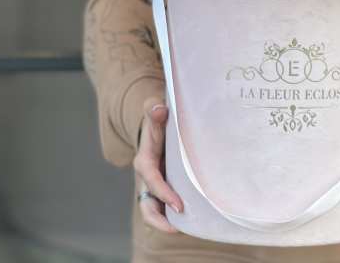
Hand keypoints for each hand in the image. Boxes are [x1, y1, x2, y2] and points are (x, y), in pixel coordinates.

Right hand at [133, 96, 183, 232]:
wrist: (160, 124)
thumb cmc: (159, 119)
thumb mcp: (155, 113)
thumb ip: (154, 110)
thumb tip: (158, 109)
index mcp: (145, 160)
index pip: (152, 180)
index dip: (164, 193)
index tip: (179, 205)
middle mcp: (148, 177)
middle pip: (148, 205)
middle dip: (160, 219)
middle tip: (178, 228)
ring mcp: (155, 184)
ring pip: (155, 210)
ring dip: (167, 222)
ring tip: (186, 230)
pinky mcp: (164, 186)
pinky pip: (166, 205)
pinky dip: (175, 214)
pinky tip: (194, 219)